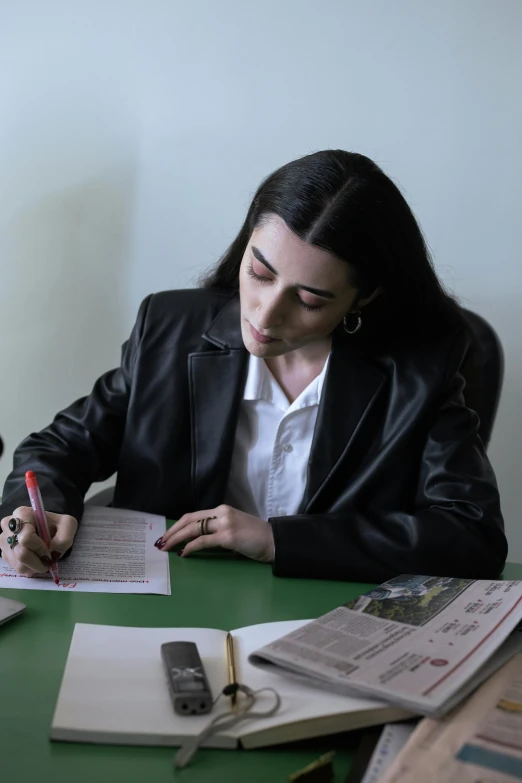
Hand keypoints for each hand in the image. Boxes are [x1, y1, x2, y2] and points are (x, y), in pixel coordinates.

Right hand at [0, 506, 77, 575]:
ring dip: (35, 566)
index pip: (26, 538)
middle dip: (38, 561)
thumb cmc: (55, 524)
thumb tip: (53, 551)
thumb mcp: (68, 524)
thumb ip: (65, 537)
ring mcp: (4, 540)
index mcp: (22, 514)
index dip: (40, 548)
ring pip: (18, 564)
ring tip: (42, 559)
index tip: (49, 550)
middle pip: (21, 553)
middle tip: (48, 560)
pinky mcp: (4, 553)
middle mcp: (9, 526)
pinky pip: (16, 568)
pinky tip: (35, 560)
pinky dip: (29, 568)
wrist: (46, 527)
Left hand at [159, 504, 274, 562]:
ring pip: (193, 529)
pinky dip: (190, 547)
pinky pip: (203, 541)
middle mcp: (221, 513)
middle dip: (172, 531)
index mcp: (222, 509)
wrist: (273, 541)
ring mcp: (225, 523)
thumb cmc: (254, 537)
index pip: (193, 515)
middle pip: (189, 520)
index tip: (167, 535)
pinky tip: (183, 553)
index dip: (177, 525)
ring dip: (176, 539)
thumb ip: (216, 528)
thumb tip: (195, 538)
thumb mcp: (233, 527)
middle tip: (160, 542)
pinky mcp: (228, 536)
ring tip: (166, 547)